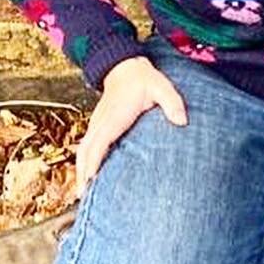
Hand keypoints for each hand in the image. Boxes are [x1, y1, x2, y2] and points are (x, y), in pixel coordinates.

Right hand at [75, 56, 186, 190]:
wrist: (126, 67)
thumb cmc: (144, 79)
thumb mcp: (162, 87)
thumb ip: (172, 102)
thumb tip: (182, 121)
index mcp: (114, 117)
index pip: (99, 142)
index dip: (94, 161)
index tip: (90, 180)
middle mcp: (101, 122)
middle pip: (85, 151)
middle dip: (82, 173)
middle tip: (83, 196)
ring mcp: (97, 124)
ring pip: (83, 151)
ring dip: (81, 170)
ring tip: (82, 192)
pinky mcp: (99, 126)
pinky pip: (88, 147)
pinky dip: (85, 162)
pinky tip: (89, 176)